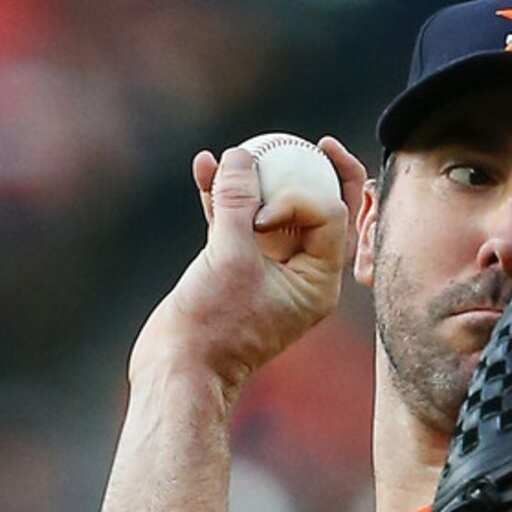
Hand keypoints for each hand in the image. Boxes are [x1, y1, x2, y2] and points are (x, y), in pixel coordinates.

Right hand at [129, 134, 368, 405]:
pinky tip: (203, 166)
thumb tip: (241, 155)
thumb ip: (237, 204)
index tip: (260, 218)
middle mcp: (300, 275)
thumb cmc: (213, 326)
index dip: (300, 198)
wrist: (180, 370)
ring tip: (233, 153)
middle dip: (309, 174)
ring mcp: (267, 270)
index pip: (331, 218)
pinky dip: (221, 197)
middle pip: (317, 211)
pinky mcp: (234, 268)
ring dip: (253, 179)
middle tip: (315, 142)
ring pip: (271, 211)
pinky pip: (236, 223)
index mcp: (318, 282)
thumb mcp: (229, 258)